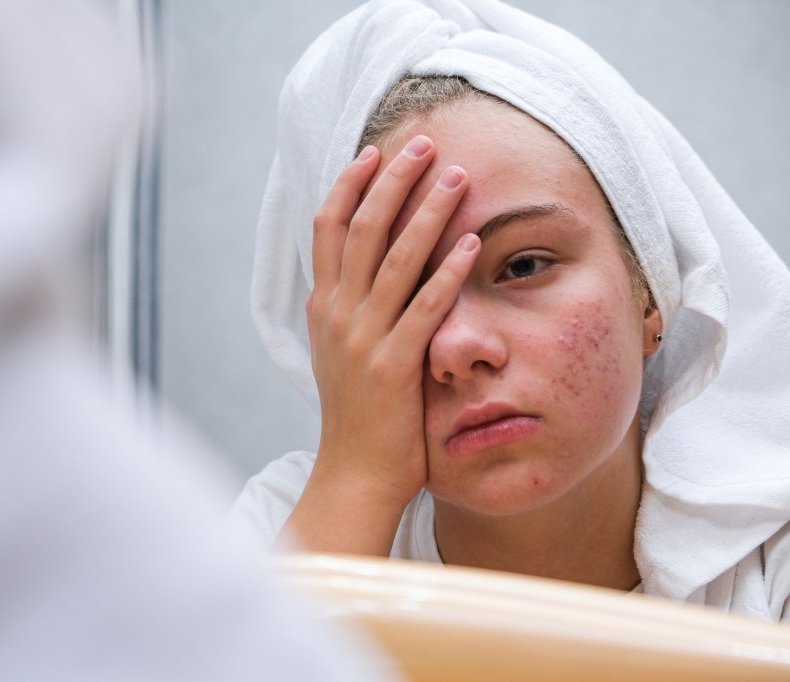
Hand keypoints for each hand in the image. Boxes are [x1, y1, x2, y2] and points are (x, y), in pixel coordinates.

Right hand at [280, 136, 478, 555]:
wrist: (354, 474)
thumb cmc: (356, 414)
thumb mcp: (339, 354)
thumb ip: (348, 311)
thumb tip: (356, 275)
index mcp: (324, 307)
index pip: (328, 229)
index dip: (349, 186)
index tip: (372, 153)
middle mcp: (338, 315)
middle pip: (360, 229)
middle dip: (392, 181)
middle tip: (424, 145)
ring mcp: (363, 340)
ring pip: (393, 259)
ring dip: (426, 212)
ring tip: (456, 177)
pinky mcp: (393, 366)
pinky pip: (424, 308)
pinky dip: (447, 272)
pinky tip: (471, 243)